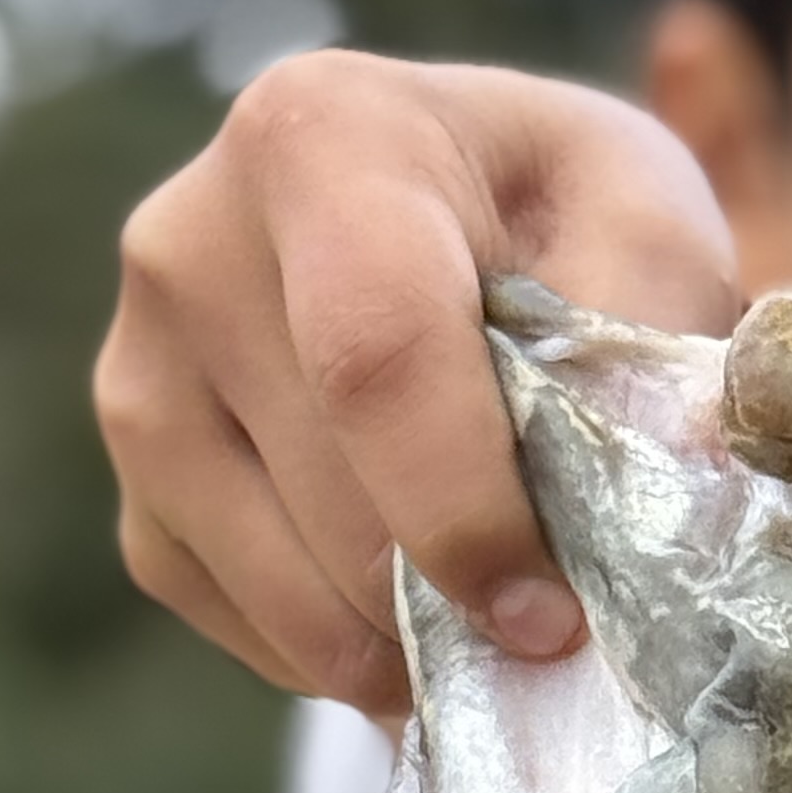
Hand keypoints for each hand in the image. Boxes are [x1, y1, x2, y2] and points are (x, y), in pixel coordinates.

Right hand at [96, 53, 740, 716]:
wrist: (450, 206)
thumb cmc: (561, 211)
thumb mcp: (642, 215)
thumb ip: (650, 326)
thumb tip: (656, 477)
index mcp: (321, 138)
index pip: (376, 361)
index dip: (466, 514)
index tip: (548, 620)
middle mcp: (190, 242)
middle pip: (326, 494)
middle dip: (452, 605)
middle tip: (552, 649)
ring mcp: (138, 362)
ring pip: (272, 578)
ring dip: (399, 648)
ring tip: (493, 638)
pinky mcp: (134, 471)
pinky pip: (229, 613)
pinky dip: (334, 654)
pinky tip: (413, 617)